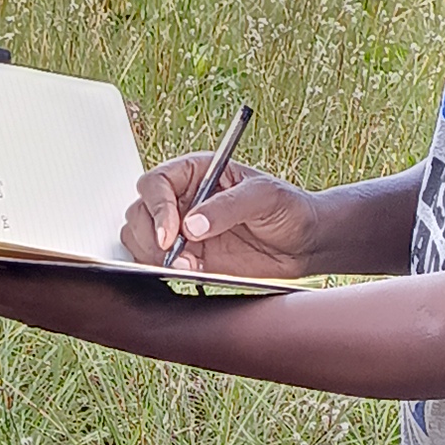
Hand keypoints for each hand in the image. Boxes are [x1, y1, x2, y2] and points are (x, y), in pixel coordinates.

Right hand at [121, 151, 322, 277]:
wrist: (305, 243)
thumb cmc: (289, 207)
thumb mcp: (264, 196)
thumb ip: (228, 207)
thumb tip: (192, 225)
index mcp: (197, 172)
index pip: (156, 182)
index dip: (157, 207)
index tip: (172, 233)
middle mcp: (184, 199)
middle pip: (140, 211)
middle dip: (151, 235)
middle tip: (176, 254)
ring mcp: (183, 230)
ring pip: (140, 238)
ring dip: (154, 255)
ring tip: (189, 266)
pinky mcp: (189, 257)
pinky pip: (158, 262)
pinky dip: (165, 270)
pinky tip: (193, 272)